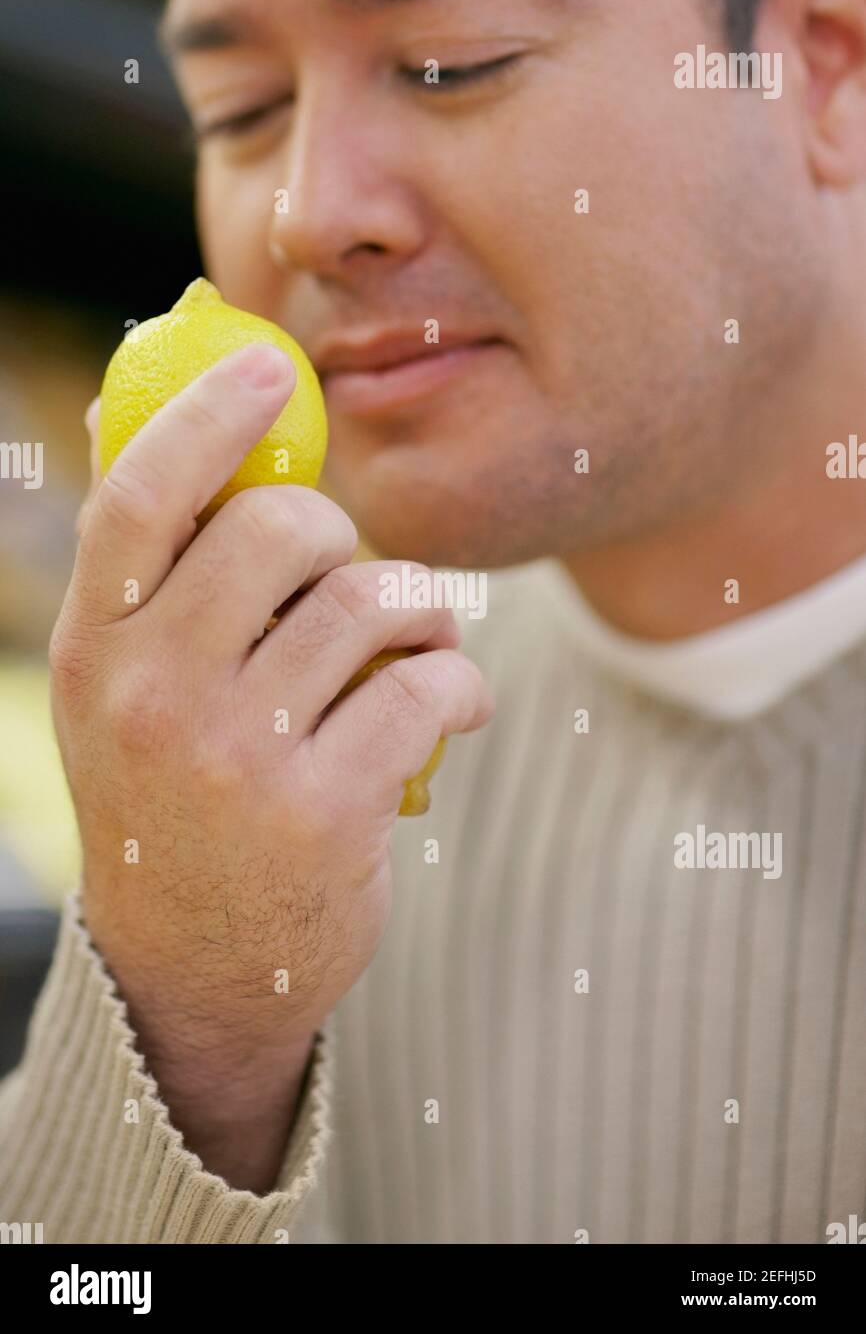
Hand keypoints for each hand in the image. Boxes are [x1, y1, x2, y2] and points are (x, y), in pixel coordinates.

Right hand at [51, 343, 493, 1188]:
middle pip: (281, 530)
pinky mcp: (322, 812)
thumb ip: (152, 574)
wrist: (194, 970)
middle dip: (342, 539)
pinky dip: (460, 683)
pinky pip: (428, 683)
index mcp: (95, 650)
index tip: (273, 368)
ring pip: (373, 600)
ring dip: (422, 612)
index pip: (141, 496)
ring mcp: (234, 758)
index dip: (210, 416)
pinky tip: (450, 706)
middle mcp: (150, 695)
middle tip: (355, 581)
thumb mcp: (126, 693)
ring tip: (418, 648)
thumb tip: (164, 411)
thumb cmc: (175, 801)